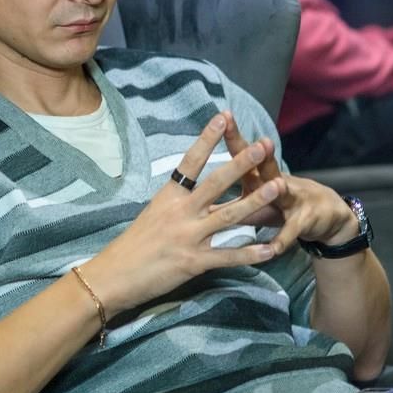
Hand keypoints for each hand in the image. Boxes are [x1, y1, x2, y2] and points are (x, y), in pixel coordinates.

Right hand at [84, 113, 284, 315]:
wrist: (113, 275)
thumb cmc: (133, 245)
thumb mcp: (154, 214)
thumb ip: (178, 202)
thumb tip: (194, 188)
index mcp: (169, 197)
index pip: (191, 161)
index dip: (208, 139)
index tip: (223, 117)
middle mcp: (180, 212)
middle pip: (216, 183)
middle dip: (242, 164)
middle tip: (264, 146)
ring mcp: (188, 237)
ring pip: (229, 216)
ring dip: (256, 201)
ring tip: (279, 187)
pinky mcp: (194, 262)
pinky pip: (228, 256)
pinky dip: (251, 253)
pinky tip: (270, 249)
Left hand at [211, 113, 358, 255]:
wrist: (324, 216)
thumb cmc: (279, 206)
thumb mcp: (253, 203)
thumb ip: (227, 202)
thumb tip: (194, 204)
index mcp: (258, 177)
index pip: (243, 153)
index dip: (233, 136)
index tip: (222, 117)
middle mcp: (275, 182)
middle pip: (264, 165)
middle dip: (257, 153)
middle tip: (256, 138)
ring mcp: (293, 199)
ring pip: (283, 193)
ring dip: (278, 189)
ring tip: (276, 186)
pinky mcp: (304, 220)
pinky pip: (291, 232)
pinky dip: (282, 240)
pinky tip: (274, 249)